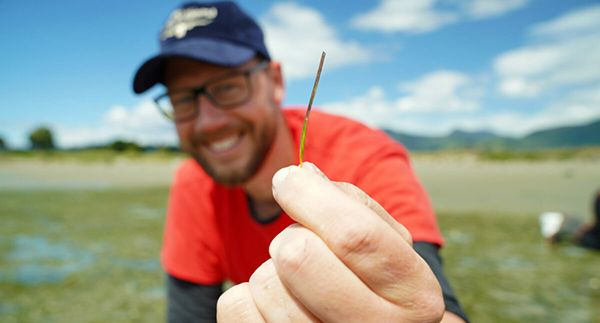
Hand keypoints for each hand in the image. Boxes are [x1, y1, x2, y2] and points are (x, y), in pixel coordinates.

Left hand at [217, 162, 444, 322]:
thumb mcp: (387, 244)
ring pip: (264, 282)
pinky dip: (246, 294)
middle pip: (298, 257)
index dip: (311, 196)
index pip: (354, 235)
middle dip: (290, 236)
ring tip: (298, 282)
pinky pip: (236, 306)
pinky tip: (276, 301)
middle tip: (299, 243)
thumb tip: (303, 173)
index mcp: (414, 295)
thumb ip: (352, 205)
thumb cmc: (378, 281)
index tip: (286, 179)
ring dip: (272, 268)